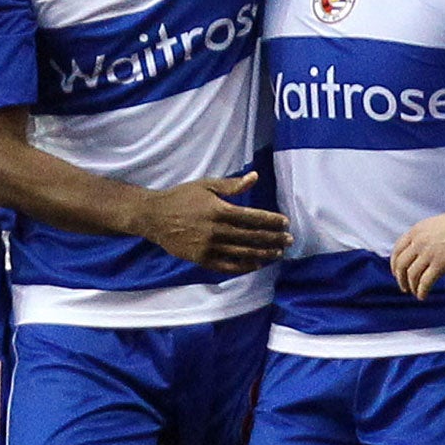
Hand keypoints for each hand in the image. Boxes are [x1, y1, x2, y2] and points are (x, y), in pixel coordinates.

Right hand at [134, 172, 290, 273]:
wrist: (154, 217)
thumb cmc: (182, 197)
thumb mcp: (206, 185)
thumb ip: (232, 185)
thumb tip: (255, 177)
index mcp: (219, 210)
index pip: (253, 217)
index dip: (271, 221)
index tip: (285, 223)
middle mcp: (216, 230)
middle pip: (252, 236)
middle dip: (273, 238)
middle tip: (289, 240)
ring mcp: (209, 247)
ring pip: (243, 253)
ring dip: (263, 253)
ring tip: (278, 253)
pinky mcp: (202, 259)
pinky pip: (227, 266)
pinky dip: (243, 267)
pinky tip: (256, 265)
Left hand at [390, 206, 444, 298]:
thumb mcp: (436, 225)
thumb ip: (425, 236)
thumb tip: (420, 250)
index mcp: (416, 231)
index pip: (397, 249)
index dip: (395, 264)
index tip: (396, 272)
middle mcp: (419, 242)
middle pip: (401, 264)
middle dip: (400, 278)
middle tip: (404, 287)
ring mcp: (428, 253)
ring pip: (411, 275)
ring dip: (411, 286)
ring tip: (415, 292)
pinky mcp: (440, 264)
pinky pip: (425, 282)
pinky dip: (421, 291)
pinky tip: (423, 296)